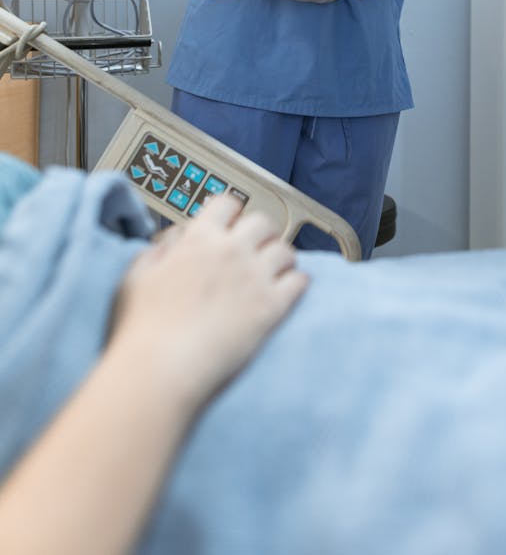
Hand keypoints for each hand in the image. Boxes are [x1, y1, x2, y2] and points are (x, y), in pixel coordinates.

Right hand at [108, 196, 307, 411]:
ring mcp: (255, 277)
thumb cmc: (141, 328)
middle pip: (263, 222)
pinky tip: (288, 291)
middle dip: (260, 234)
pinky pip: (299, 282)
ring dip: (280, 259)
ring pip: (285, 250)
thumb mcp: (137, 276)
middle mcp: (232, 251)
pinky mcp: (272, 307)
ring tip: (273, 272)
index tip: (230, 225)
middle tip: (254, 250)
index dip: (230, 214)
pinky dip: (297, 283)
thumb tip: (177, 240)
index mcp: (199, 239)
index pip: (227, 204)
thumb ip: (159, 250)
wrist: (160, 370)